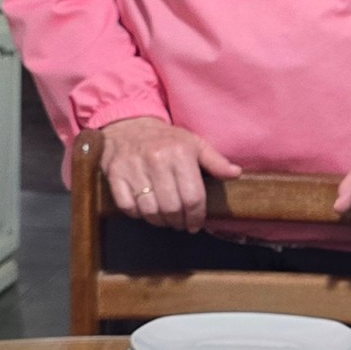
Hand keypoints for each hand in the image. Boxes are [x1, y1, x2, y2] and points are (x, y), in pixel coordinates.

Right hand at [101, 115, 242, 230]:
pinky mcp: (114, 174)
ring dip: (159, 221)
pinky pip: (127, 206)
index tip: (195, 225)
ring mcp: (133, 167)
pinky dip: (137, 214)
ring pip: (149, 210)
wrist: (128, 124)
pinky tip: (145, 210)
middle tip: (180, 223)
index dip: (196, 217)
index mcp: (180, 153)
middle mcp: (156, 160)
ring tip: (165, 219)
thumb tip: (235, 173)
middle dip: (178, 222)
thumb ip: (215, 161)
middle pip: (171, 207)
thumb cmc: (166, 139)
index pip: (193, 197)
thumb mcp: (194, 144)